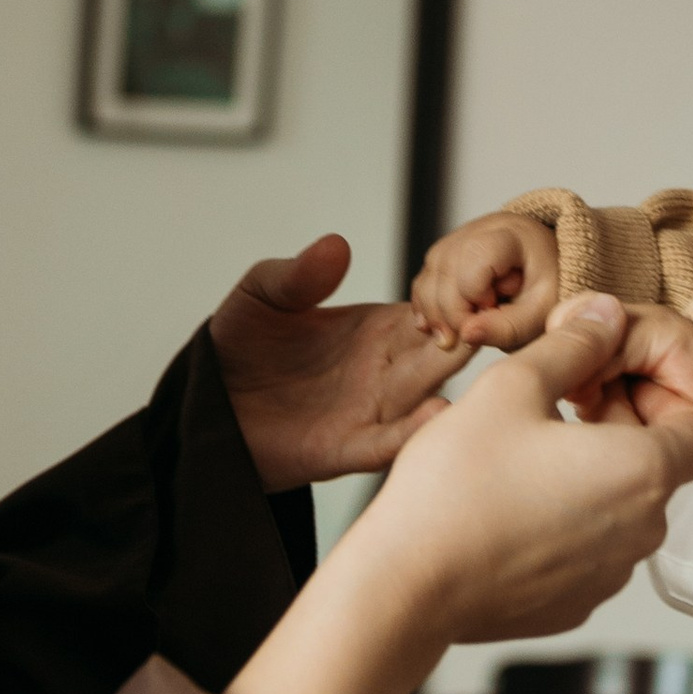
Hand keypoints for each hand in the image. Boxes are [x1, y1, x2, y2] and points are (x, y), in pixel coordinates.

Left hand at [210, 233, 468, 487]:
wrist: (204, 404)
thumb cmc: (237, 344)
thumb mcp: (262, 296)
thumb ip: (298, 275)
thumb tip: (336, 245)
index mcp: (379, 328)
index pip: (433, 310)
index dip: (454, 299)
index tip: (478, 286)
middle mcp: (386, 369)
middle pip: (441, 353)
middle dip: (466, 339)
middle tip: (488, 322)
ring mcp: (370, 410)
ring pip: (424, 397)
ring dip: (450, 383)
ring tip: (469, 365)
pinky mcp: (346, 448)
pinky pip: (387, 443)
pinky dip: (412, 433)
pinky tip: (434, 415)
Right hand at [226, 304, 692, 693]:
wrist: (405, 585)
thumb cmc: (457, 486)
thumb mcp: (516, 385)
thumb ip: (576, 344)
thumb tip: (609, 316)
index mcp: (643, 472)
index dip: (673, 393)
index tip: (622, 378)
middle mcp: (641, 532)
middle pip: (661, 464)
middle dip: (624, 423)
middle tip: (567, 396)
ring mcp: (608, 576)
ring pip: (622, 506)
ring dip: (594, 470)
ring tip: (532, 446)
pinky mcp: (573, 603)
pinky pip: (589, 547)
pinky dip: (568, 517)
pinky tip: (514, 497)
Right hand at [410, 210, 562, 351]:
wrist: (552, 275)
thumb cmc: (551, 291)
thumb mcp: (541, 314)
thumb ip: (508, 327)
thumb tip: (466, 334)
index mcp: (513, 234)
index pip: (474, 259)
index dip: (474, 295)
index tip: (493, 312)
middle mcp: (483, 227)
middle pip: (445, 266)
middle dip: (450, 310)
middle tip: (467, 336)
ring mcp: (463, 235)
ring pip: (430, 271)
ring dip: (434, 310)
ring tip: (453, 336)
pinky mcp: (450, 251)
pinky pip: (426, 276)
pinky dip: (427, 304)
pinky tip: (438, 327)